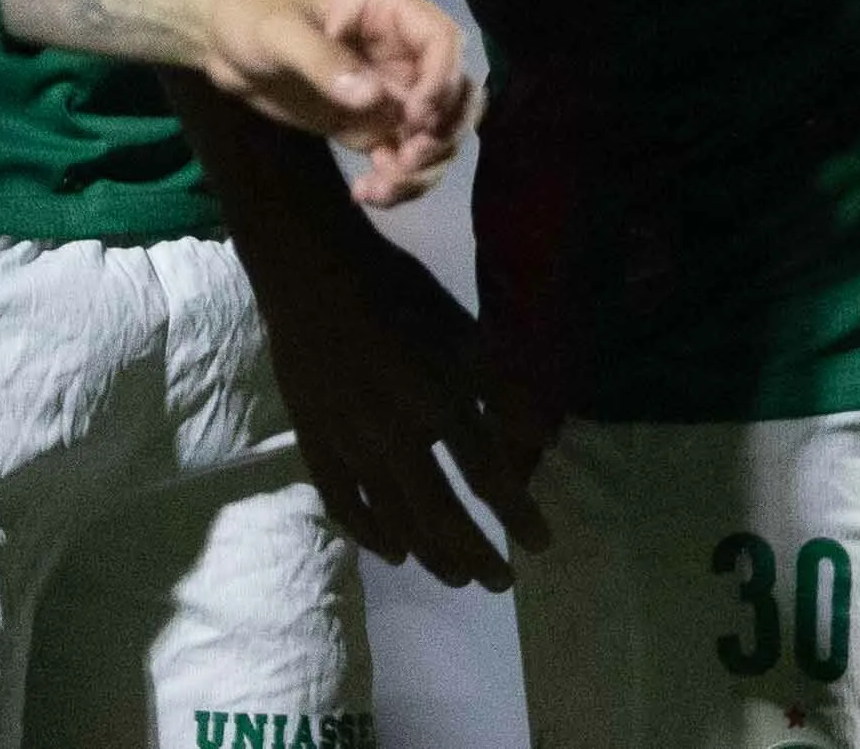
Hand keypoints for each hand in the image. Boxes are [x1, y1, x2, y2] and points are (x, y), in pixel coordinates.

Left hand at [195, 0, 481, 205]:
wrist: (217, 33)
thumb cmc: (249, 12)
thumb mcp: (279, 30)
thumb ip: (324, 60)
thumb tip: (373, 98)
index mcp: (390, 10)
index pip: (443, 41)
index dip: (441, 81)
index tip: (414, 118)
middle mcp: (401, 51)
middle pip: (454, 93)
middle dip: (441, 133)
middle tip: (404, 161)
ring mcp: (387, 90)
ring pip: (434, 132)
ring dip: (422, 167)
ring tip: (380, 187)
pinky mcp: (367, 122)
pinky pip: (401, 155)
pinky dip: (396, 180)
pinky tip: (365, 193)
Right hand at [241, 207, 547, 588]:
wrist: (314, 275)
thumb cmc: (399, 294)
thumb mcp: (465, 332)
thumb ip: (504, 388)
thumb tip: (545, 439)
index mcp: (439, 402)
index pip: (489, 476)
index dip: (518, 514)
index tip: (541, 544)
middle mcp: (397, 437)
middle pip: (442, 514)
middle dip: (477, 553)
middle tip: (501, 584)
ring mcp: (352, 446)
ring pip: (395, 518)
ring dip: (431, 553)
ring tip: (458, 578)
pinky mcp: (317, 446)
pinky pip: (345, 504)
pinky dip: (370, 534)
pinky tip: (393, 553)